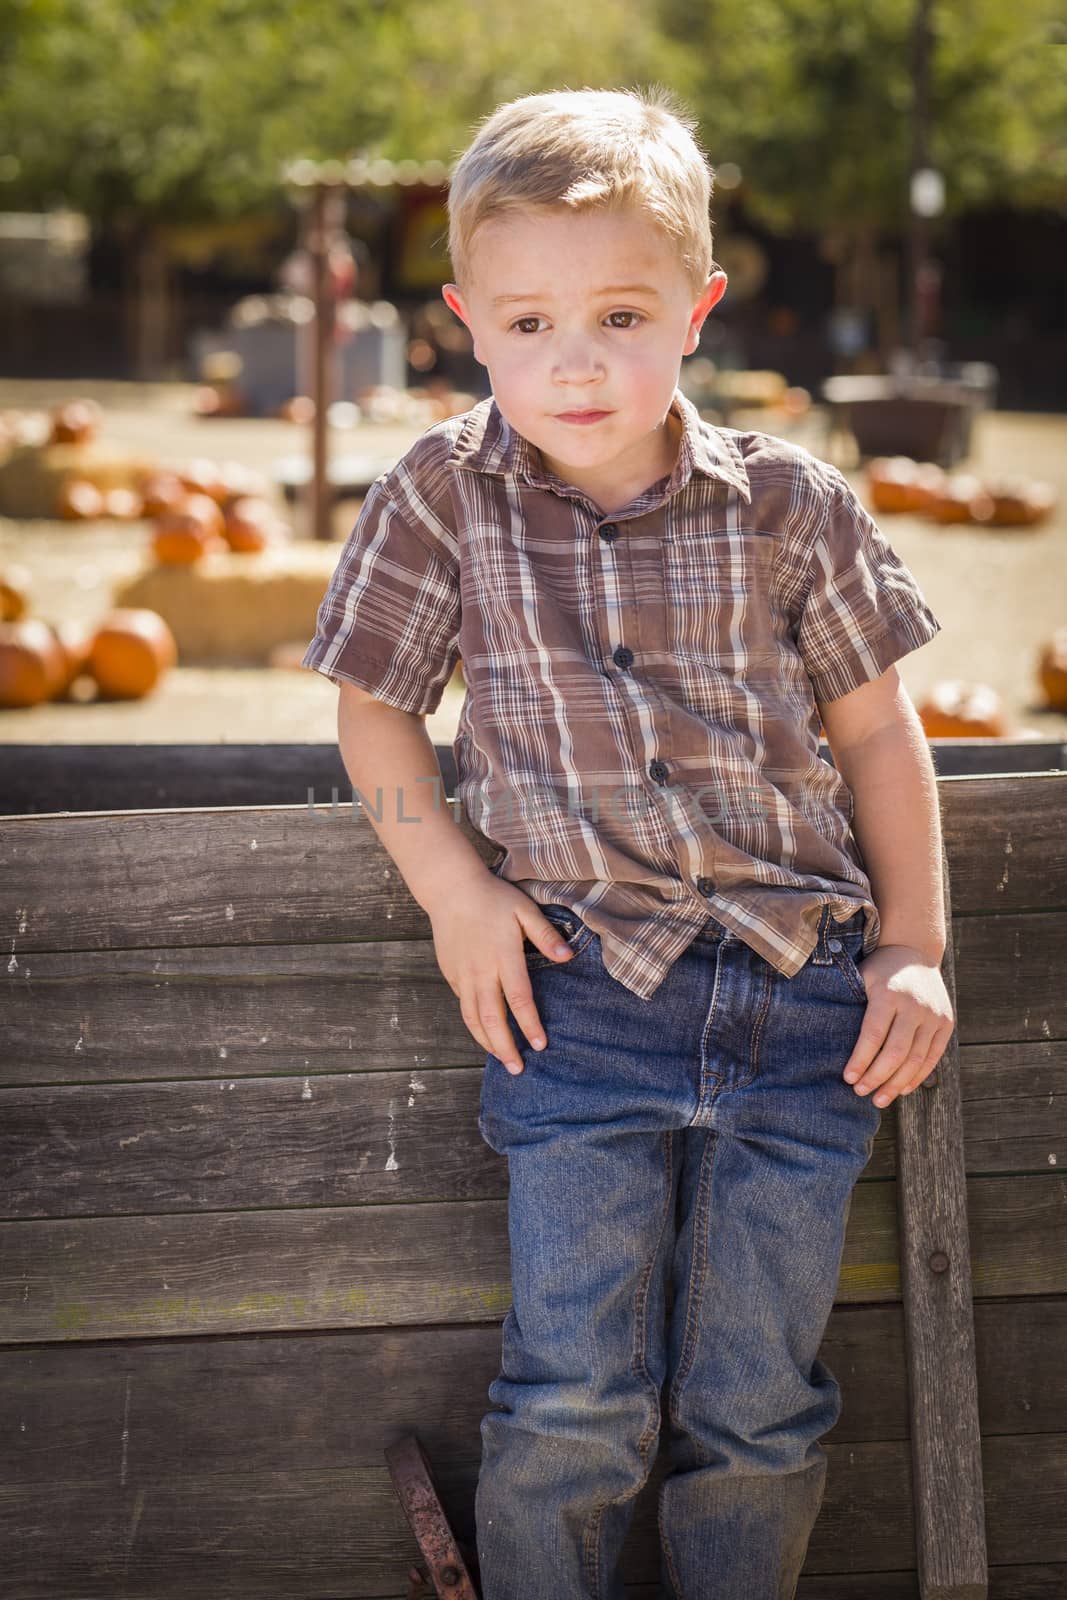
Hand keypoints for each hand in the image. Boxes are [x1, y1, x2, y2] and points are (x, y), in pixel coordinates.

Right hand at [427, 876, 576, 1074]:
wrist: (451, 889)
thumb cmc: (493, 897)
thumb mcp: (524, 910)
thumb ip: (546, 935)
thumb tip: (568, 956)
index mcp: (503, 957)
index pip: (518, 1000)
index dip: (530, 1025)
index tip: (540, 1045)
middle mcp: (480, 972)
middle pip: (491, 1019)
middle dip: (505, 1047)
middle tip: (518, 1069)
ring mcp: (462, 975)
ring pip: (472, 1018)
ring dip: (487, 1042)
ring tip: (501, 1059)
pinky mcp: (450, 974)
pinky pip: (463, 1005)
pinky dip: (474, 1024)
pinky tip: (485, 1032)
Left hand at [842, 944, 955, 1107]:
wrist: (915, 950)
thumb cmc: (879, 969)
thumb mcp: (861, 977)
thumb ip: (850, 1004)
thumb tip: (823, 1040)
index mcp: (889, 994)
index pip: (873, 1035)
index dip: (861, 1060)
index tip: (848, 1079)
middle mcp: (915, 1006)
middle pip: (896, 1052)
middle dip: (877, 1077)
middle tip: (861, 1093)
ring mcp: (934, 1015)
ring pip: (916, 1059)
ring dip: (897, 1084)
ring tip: (879, 1099)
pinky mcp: (946, 1023)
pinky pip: (932, 1056)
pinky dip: (917, 1076)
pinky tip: (901, 1089)